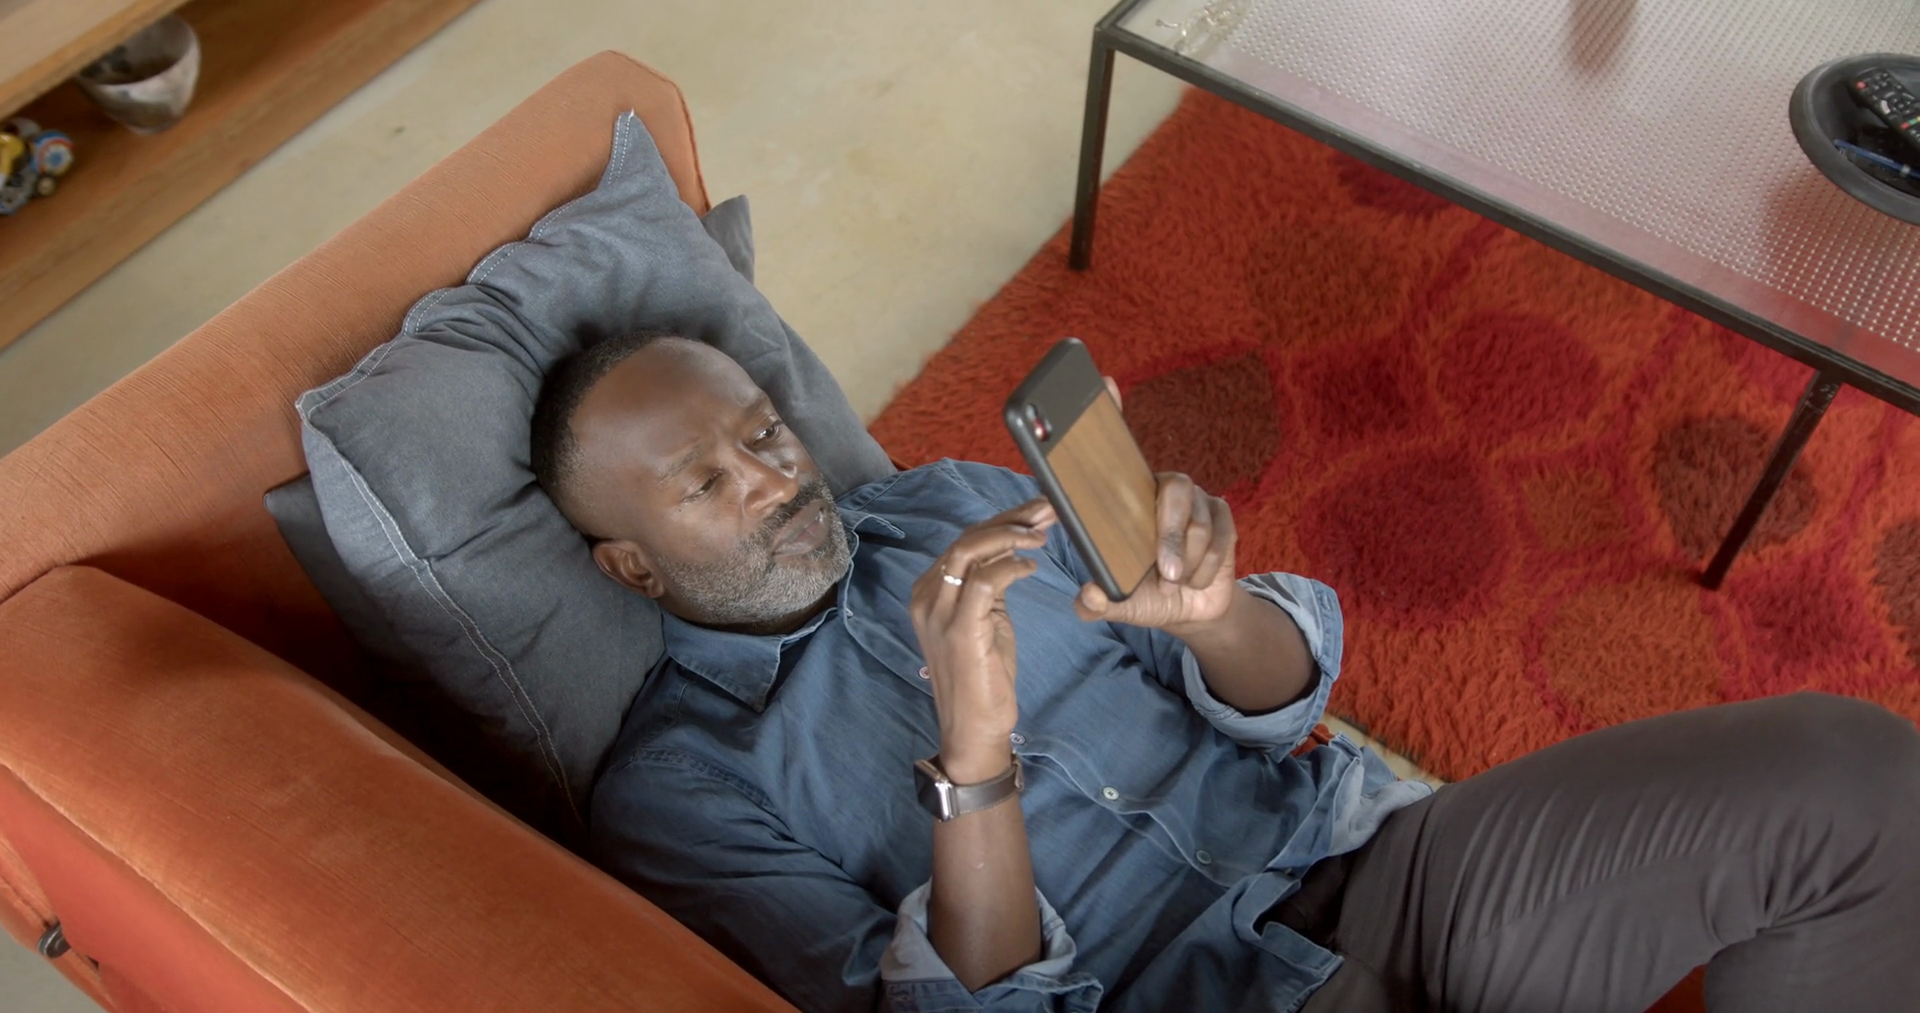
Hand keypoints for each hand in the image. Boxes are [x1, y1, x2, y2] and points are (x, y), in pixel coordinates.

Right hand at [910, 499, 1055, 781]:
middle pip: (966, 539)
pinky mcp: (959, 629)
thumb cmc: (984, 676)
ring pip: (969, 551)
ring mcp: (939, 613)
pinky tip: (1032, 567)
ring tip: (1043, 534)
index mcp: (929, 592)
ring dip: (1010, 536)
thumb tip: (1010, 550)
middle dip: (1009, 519)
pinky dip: (1010, 567)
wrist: (974, 727)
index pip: (964, 541)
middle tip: (1047, 510)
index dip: (1001, 521)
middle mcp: (926, 596)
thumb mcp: (985, 620)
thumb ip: (987, 586)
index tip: (1036, 512)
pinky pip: (983, 581)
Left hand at [1075, 471, 1236, 634]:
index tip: (1102, 514)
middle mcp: (1165, 490)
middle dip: (1172, 537)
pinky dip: (1206, 569)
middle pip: (1176, 489)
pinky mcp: (1222, 517)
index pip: (1125, 477)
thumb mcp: (1120, 604)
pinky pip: (1220, 539)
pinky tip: (1195, 581)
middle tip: (1167, 574)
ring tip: (1175, 583)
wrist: (1191, 609)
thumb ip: (1095, 604)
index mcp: (1131, 500)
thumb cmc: (1150, 595)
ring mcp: (1198, 500)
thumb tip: (1088, 594)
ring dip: (1188, 564)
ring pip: (1199, 525)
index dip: (1116, 484)